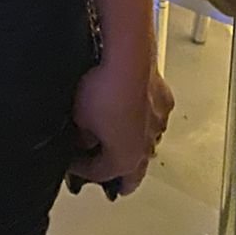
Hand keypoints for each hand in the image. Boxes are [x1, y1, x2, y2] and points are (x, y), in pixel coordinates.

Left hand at [69, 61, 173, 196]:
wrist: (126, 56)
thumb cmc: (105, 86)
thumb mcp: (79, 117)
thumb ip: (81, 135)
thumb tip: (83, 138)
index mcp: (126, 158)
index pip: (100, 174)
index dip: (81, 169)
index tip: (72, 162)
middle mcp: (147, 145)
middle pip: (132, 170)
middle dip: (116, 172)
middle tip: (110, 178)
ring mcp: (158, 123)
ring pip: (146, 144)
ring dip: (132, 145)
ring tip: (120, 142)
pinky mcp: (163, 99)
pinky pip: (152, 116)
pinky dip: (142, 118)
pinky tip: (133, 108)